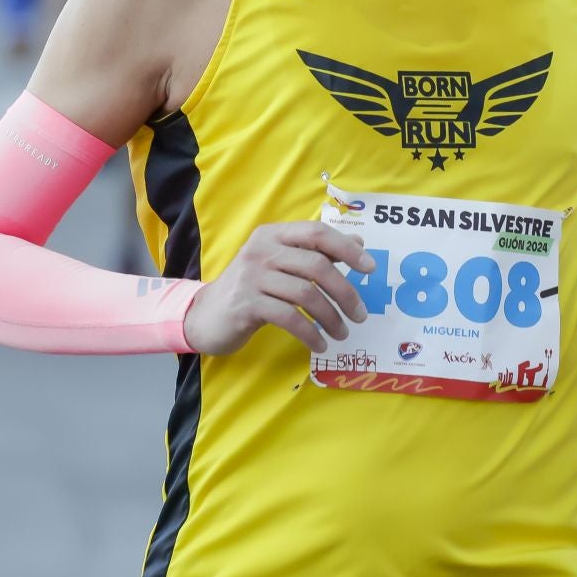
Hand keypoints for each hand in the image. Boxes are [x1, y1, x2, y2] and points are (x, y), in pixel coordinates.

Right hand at [182, 221, 375, 355]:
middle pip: (316, 265)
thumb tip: (357, 242)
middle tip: (359, 314)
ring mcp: (252, 277)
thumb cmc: (249, 289)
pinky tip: (319, 344)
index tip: (370, 268)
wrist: (206, 315)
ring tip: (342, 333)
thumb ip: (314, 252)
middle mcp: (261, 250)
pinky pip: (289, 318)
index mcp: (272, 234)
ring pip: (306, 293)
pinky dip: (310, 333)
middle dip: (345, 292)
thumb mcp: (280, 264)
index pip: (316, 233)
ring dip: (331, 317)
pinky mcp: (246, 304)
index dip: (346, 248)